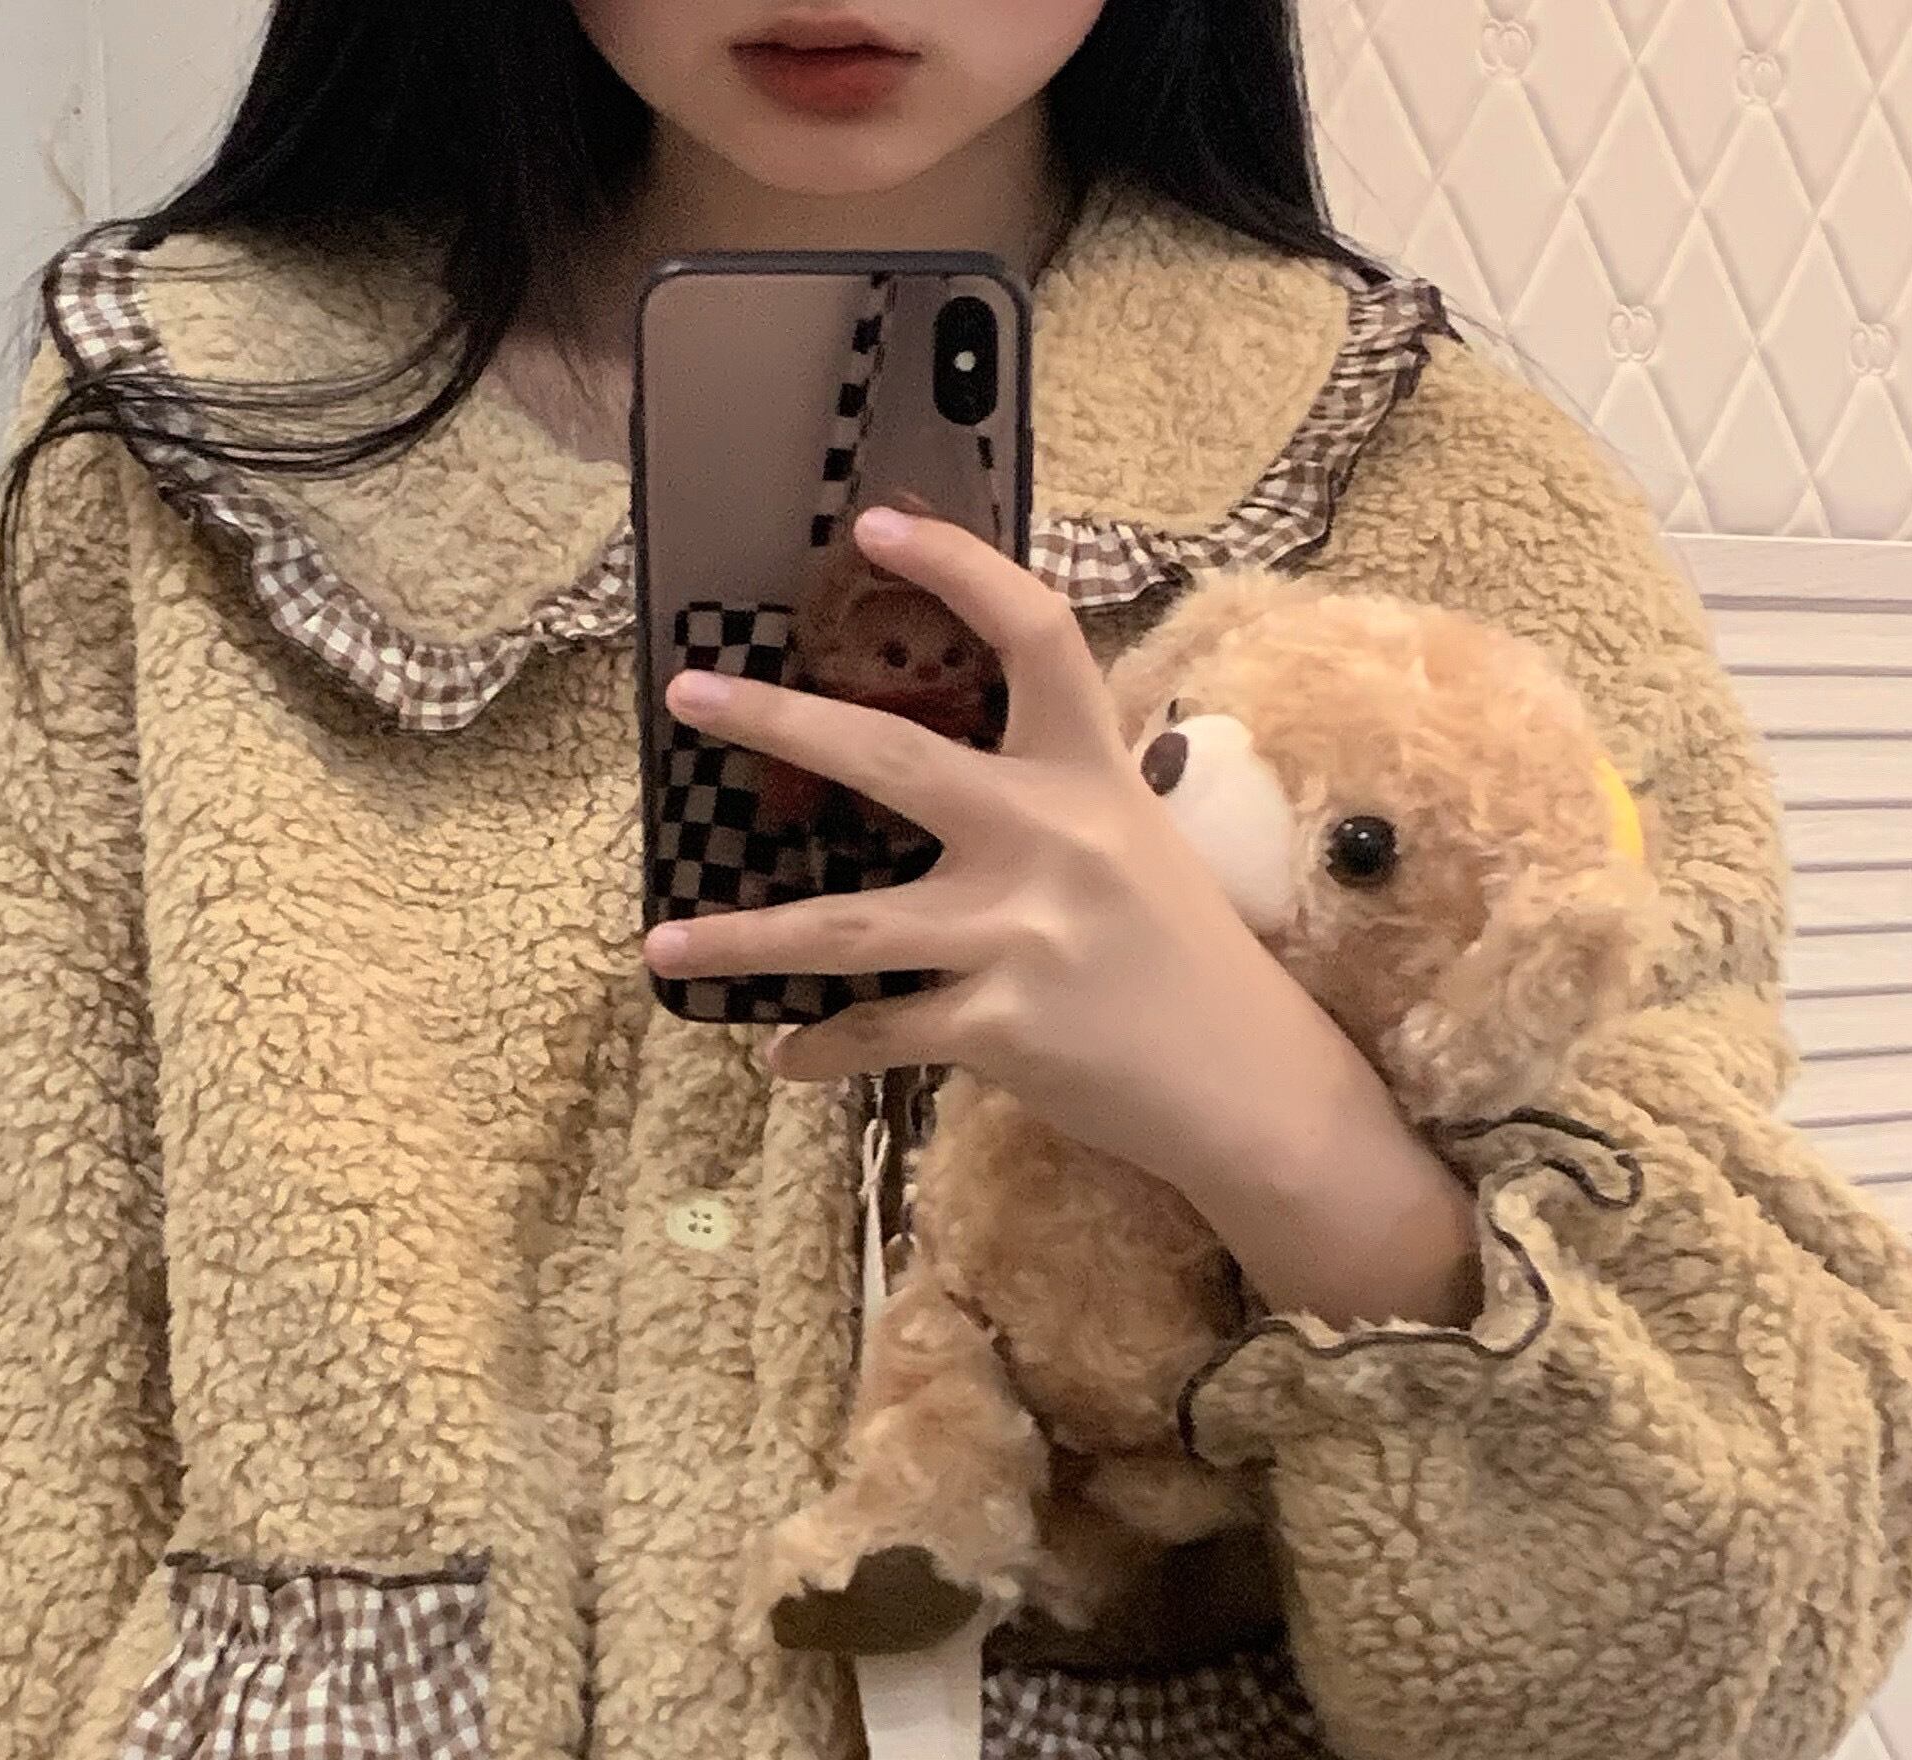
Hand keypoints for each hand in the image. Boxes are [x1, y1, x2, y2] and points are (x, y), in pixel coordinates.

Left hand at [642, 507, 1481, 1330]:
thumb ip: (1051, 800)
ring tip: (663, 945)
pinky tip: (785, 1054)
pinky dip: (824, 1048)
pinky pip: (879, 1033)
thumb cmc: (1182, 962)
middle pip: (895, 760)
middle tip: (688, 695)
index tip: (878, 525)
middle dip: (780, 723)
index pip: (1033, 635)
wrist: (1248, 1083)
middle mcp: (1053, 837)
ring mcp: (1022, 932)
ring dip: (744, 941)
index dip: (958, 567)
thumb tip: (941, 780)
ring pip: (847, 927)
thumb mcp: (1133, 848)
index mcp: (1091, 774)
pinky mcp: (1001, 1025)